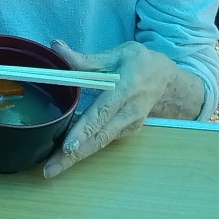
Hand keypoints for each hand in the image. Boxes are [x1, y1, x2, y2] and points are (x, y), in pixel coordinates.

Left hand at [41, 40, 177, 178]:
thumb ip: (86, 58)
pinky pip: (103, 140)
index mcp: (127, 89)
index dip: (85, 130)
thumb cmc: (140, 63)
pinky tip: (65, 154)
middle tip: (50, 170)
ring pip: (100, 143)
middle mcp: (129, 112)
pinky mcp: (128, 131)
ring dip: (76, 156)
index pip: (102, 113)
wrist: (168, 80)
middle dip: (74, 155)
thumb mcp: (117, 53)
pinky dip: (85, 147)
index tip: (68, 146)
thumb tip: (56, 48)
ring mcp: (130, 125)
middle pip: (99, 137)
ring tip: (52, 168)